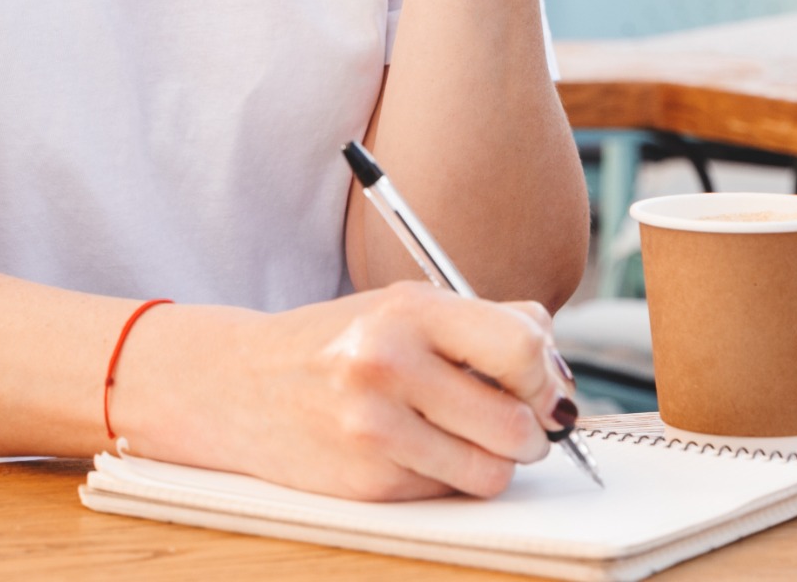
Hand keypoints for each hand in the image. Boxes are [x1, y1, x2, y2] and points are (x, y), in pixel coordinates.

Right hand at [113, 285, 573, 501]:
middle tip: (514, 420)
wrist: (240, 383)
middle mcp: (388, 365)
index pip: (522, 349)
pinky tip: (413, 447)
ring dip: (491, 459)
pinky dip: (446, 475)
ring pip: (492, 471)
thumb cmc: (334, 343)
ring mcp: (376, 429)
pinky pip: (449, 491)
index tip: (541, 385)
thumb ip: (486, 320)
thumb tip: (556, 364)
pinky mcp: (368, 482)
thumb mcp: (402, 306)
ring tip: (460, 434)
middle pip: (517, 423)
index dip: (546, 376)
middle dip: (531, 429)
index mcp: (407, 310)